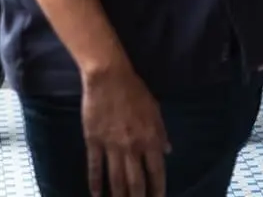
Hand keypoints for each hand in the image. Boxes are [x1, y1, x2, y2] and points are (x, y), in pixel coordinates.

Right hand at [81, 65, 169, 196]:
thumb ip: (161, 132)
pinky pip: (95, 167)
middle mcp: (132, 147)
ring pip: (116, 179)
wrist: (108, 78)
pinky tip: (96, 194)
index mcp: (150, 138)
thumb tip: (168, 151)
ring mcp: (112, 146)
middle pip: (136, 182)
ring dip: (118, 196)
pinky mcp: (94, 141)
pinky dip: (95, 183)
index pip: (157, 172)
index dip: (158, 189)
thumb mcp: (155, 109)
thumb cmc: (135, 91)